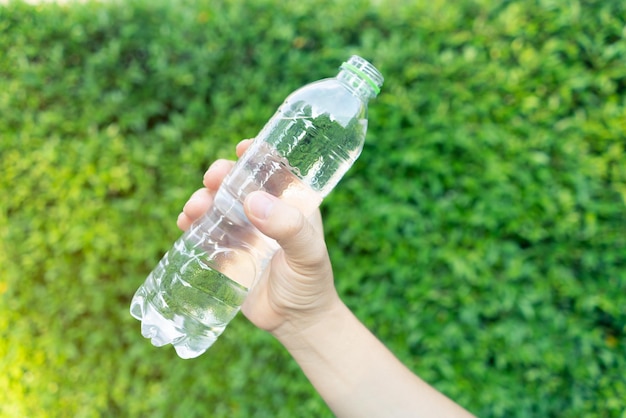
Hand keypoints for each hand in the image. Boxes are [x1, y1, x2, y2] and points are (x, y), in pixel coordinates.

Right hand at [177, 139, 340, 335]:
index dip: (259, 154)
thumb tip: (252, 201)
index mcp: (290, 205)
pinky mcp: (226, 253)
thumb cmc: (310, 284)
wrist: (296, 323)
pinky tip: (185, 224)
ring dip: (203, 199)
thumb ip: (288, 227)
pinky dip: (193, 224)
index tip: (243, 148)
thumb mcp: (307, 254)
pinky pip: (205, 232)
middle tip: (213, 178)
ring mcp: (244, 233)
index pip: (274, 171)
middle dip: (222, 175)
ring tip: (195, 207)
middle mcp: (265, 214)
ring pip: (218, 206)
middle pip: (239, 184)